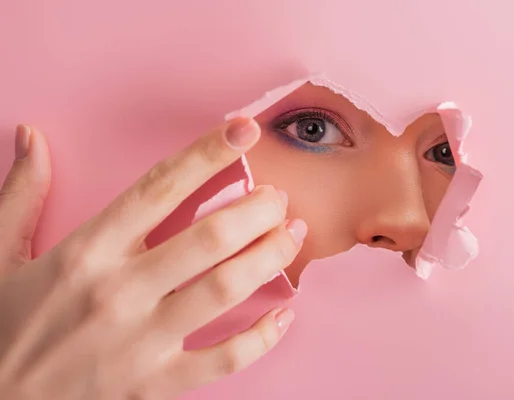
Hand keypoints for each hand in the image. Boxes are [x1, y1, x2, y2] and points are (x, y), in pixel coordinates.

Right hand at [0, 120, 305, 399]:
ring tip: (292, 235)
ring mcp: (141, 342)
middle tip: (276, 199)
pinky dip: (263, 337)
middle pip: (210, 238)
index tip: (244, 130)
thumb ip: (20, 195)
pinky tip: (284, 314)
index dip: (207, 153)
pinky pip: (225, 360)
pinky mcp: (156, 384)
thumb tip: (32, 138)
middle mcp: (119, 292)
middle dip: (257, 209)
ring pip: (226, 290)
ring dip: (269, 257)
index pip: (159, 187)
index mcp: (85, 252)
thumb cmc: (4, 329)